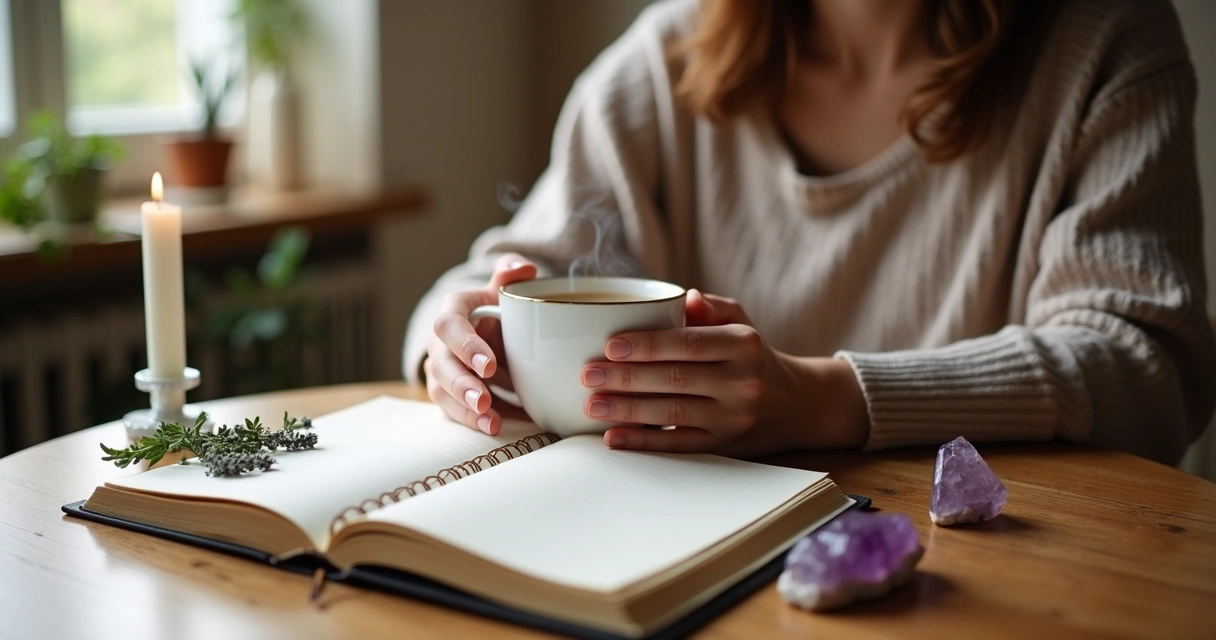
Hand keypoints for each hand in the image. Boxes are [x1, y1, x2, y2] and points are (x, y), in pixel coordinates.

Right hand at [425, 254, 536, 434]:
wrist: (495, 331)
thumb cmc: (499, 308)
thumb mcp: (506, 290)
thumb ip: (512, 276)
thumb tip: (522, 268)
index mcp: (454, 312)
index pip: (449, 326)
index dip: (465, 346)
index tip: (489, 365)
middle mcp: (441, 342)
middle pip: (441, 364)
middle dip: (462, 385)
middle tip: (485, 400)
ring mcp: (443, 370)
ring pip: (442, 391)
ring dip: (465, 409)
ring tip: (491, 423)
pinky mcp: (450, 393)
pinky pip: (453, 409)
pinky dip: (473, 421)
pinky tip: (494, 428)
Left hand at [581, 290, 868, 455]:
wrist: (799, 404)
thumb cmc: (755, 356)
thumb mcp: (742, 323)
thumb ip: (712, 307)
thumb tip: (684, 297)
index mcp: (743, 345)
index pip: (689, 344)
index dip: (648, 345)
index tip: (610, 346)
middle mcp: (742, 382)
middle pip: (675, 380)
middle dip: (626, 379)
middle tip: (588, 374)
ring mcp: (734, 418)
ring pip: (673, 414)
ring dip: (627, 410)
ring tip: (591, 404)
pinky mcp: (725, 447)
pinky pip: (679, 446)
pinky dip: (644, 443)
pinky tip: (614, 438)